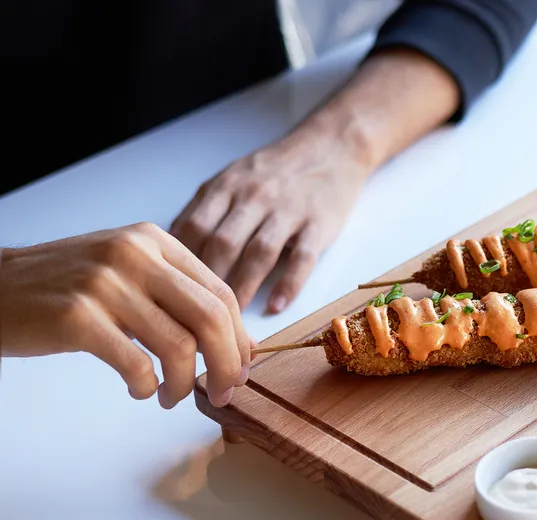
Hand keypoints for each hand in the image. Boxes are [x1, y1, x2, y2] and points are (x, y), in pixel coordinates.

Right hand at [0, 223, 250, 407]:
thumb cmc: (69, 289)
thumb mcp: (131, 276)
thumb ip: (181, 300)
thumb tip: (239, 343)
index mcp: (154, 241)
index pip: (221, 294)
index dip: (239, 340)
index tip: (240, 370)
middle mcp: (134, 254)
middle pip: (210, 319)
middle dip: (226, 366)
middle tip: (222, 393)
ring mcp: (105, 283)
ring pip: (179, 347)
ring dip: (184, 385)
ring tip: (170, 396)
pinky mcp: (77, 316)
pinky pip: (137, 365)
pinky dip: (147, 387)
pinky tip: (140, 390)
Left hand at [170, 125, 370, 311]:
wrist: (330, 147)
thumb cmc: (275, 171)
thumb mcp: (232, 178)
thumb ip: (205, 210)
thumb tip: (171, 250)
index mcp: (227, 187)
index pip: (194, 228)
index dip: (178, 262)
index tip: (172, 293)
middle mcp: (255, 196)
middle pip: (223, 243)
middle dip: (208, 283)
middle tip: (198, 315)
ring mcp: (288, 210)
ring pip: (259, 253)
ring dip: (243, 288)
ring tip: (232, 321)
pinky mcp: (318, 224)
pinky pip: (302, 258)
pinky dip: (288, 284)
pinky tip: (275, 306)